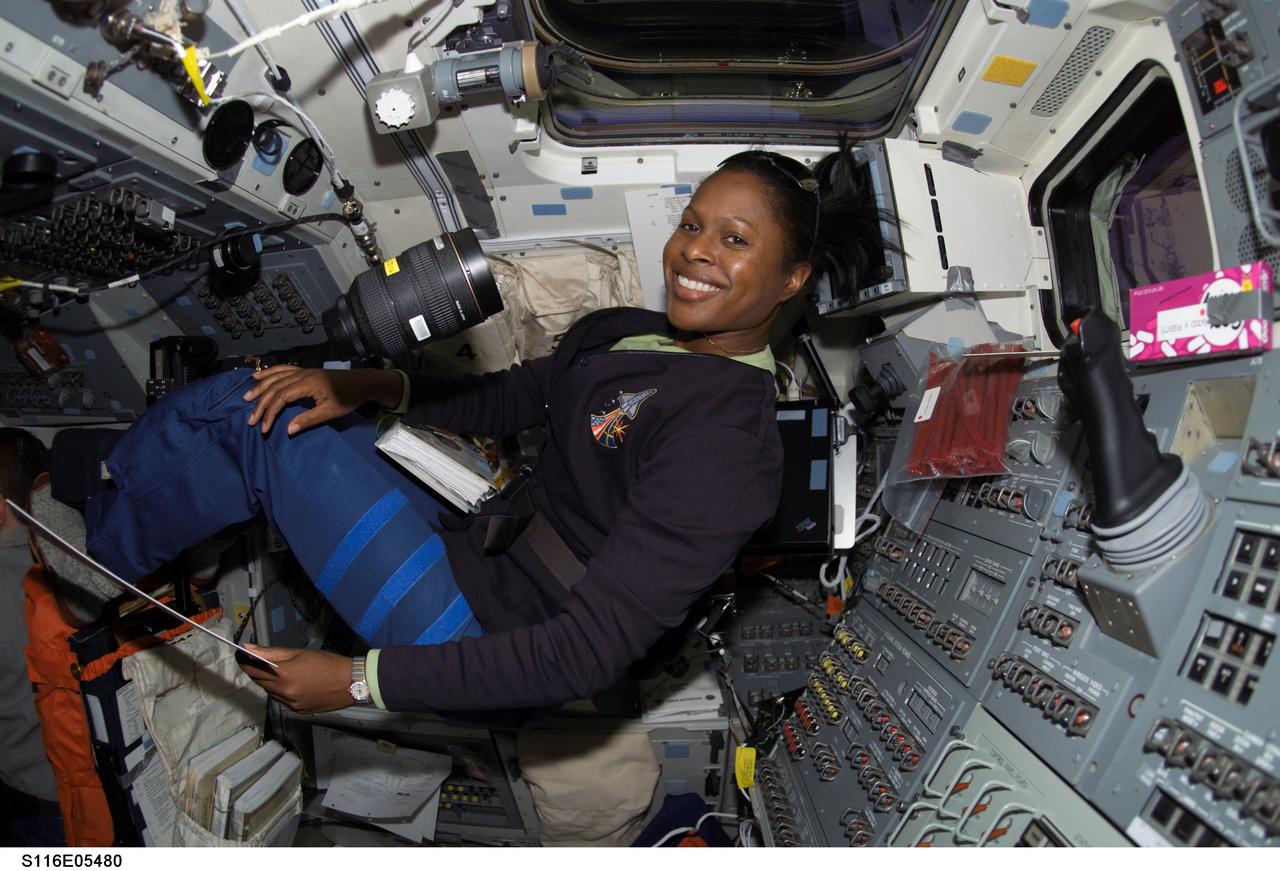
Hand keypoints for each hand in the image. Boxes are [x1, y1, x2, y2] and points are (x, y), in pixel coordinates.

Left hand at [239, 644, 356, 713]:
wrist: (352, 683)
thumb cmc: (328, 663)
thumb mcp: (300, 653)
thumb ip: (272, 652)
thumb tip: (249, 648)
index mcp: (283, 675)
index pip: (253, 669)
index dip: (244, 661)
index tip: (239, 654)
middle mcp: (283, 693)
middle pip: (259, 681)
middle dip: (256, 670)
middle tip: (259, 660)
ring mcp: (289, 705)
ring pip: (269, 691)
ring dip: (269, 681)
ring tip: (281, 671)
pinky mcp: (296, 711)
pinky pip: (280, 700)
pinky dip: (280, 691)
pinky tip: (292, 683)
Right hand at [243, 365, 399, 434]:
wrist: (362, 382)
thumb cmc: (349, 398)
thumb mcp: (331, 411)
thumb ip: (309, 419)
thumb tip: (288, 429)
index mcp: (308, 384)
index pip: (281, 397)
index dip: (270, 413)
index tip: (263, 427)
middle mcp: (302, 374)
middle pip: (274, 388)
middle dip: (261, 404)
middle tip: (251, 420)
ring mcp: (302, 371)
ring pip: (275, 377)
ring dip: (260, 387)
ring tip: (246, 398)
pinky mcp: (304, 371)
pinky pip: (282, 369)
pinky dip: (269, 372)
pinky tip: (258, 376)